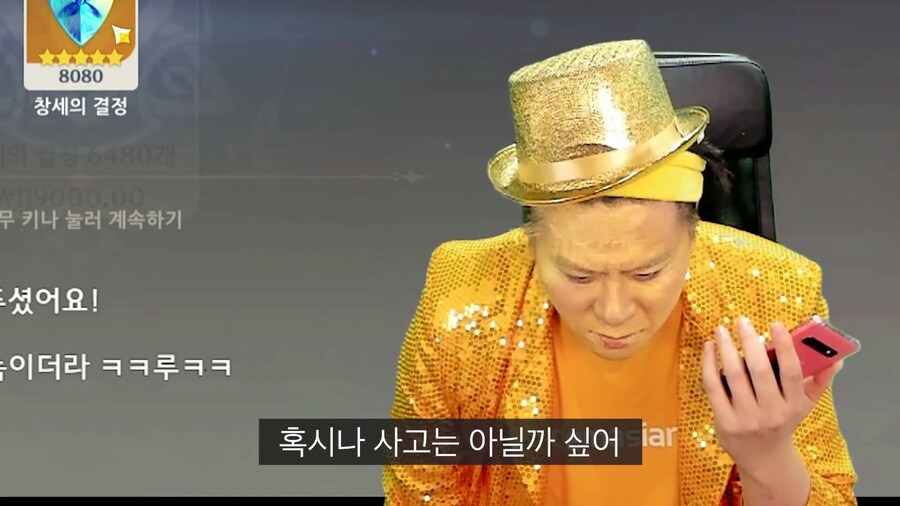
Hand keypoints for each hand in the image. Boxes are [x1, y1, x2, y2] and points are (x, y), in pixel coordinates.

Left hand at [701, 317, 842, 469]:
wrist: (764, 458)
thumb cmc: (782, 422)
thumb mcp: (804, 405)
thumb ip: (819, 381)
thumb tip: (835, 359)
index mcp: (794, 405)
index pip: (792, 372)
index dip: (785, 347)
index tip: (776, 324)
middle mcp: (772, 412)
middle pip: (760, 371)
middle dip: (750, 342)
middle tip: (741, 321)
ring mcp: (747, 418)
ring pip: (734, 375)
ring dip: (726, 348)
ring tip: (722, 330)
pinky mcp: (725, 421)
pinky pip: (713, 386)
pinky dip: (709, 364)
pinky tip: (709, 347)